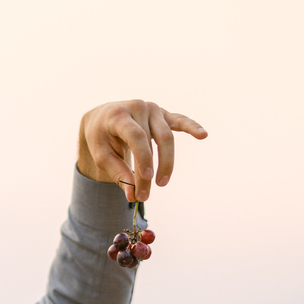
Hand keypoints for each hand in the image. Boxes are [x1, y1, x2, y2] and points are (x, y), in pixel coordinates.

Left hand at [77, 100, 206, 201]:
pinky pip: (180, 121)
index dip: (143, 159)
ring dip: (167, 162)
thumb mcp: (102, 156)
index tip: (146, 181)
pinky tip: (203, 135)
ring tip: (162, 183)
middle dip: (153, 168)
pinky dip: (192, 127)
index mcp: (119, 115)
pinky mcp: (163, 114)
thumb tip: (133, 196)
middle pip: (154, 141)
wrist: (103, 118)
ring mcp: (153, 109)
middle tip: (146, 194)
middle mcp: (138, 107)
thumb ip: (118, 174)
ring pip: (167, 137)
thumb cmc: (101, 138)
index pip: (136, 137)